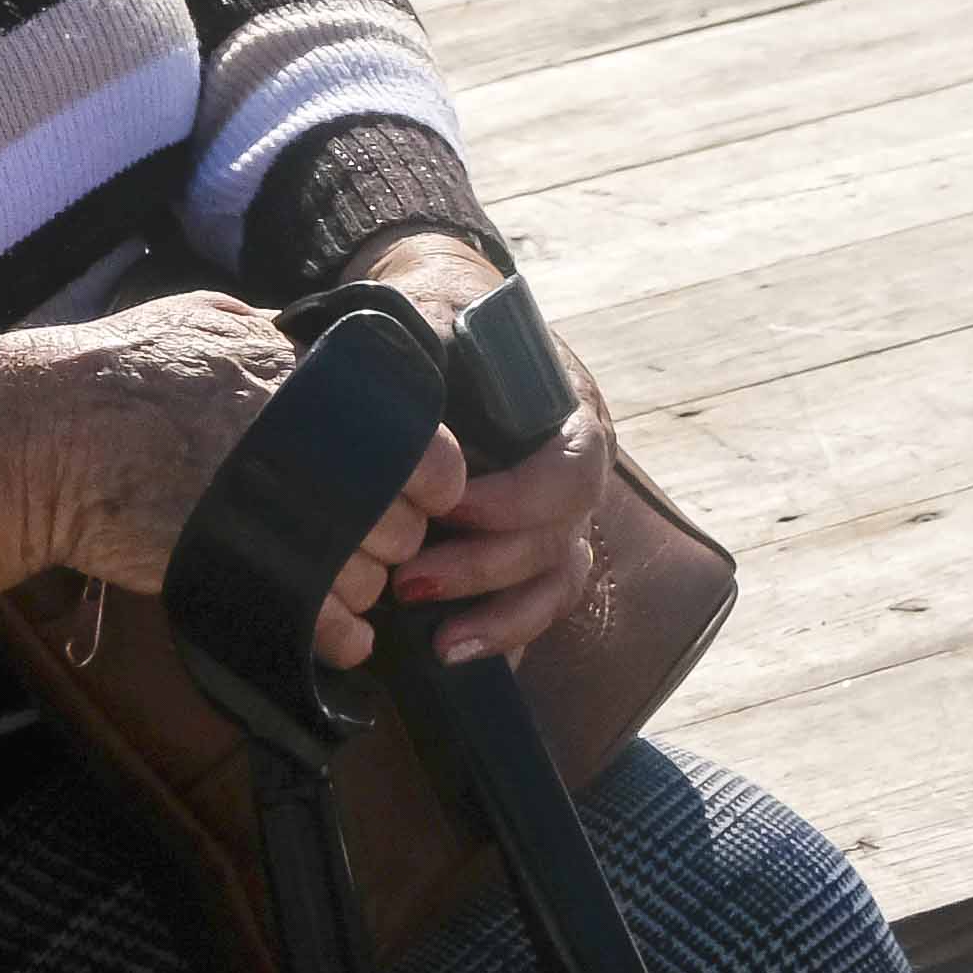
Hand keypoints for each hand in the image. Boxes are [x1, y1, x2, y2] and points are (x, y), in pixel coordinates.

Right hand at [21, 294, 459, 672]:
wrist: (50, 436)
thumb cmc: (117, 369)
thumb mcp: (202, 320)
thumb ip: (267, 334)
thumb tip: (298, 339)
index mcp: (317, 391)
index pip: (433, 454)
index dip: (426, 479)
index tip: (407, 488)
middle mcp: (317, 457)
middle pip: (404, 526)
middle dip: (384, 533)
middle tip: (348, 528)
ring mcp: (286, 526)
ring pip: (370, 582)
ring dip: (354, 584)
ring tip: (318, 571)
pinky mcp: (249, 581)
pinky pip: (333, 630)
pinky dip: (337, 637)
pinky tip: (328, 628)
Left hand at [350, 236, 612, 666]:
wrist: (446, 313)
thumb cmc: (440, 314)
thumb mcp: (437, 315)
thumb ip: (428, 349)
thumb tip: (396, 390)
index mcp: (570, 415)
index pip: (567, 474)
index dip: (510, 502)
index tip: (444, 506)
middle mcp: (576, 473)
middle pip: (557, 540)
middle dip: (483, 569)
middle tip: (409, 583)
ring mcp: (561, 516)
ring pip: (555, 584)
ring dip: (500, 620)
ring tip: (439, 646)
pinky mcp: (531, 547)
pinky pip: (536, 603)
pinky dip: (505, 634)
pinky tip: (462, 659)